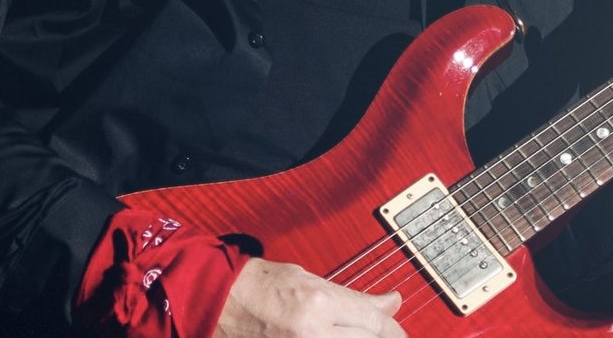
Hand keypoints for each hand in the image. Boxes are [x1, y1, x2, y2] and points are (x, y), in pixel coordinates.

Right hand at [215, 257, 404, 337]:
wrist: (217, 302)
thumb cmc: (258, 286)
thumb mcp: (311, 280)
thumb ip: (355, 297)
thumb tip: (390, 302)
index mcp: (317, 304)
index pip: (374, 322)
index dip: (392, 328)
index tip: (396, 328)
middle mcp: (310, 333)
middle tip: (386, 335)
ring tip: (360, 336)